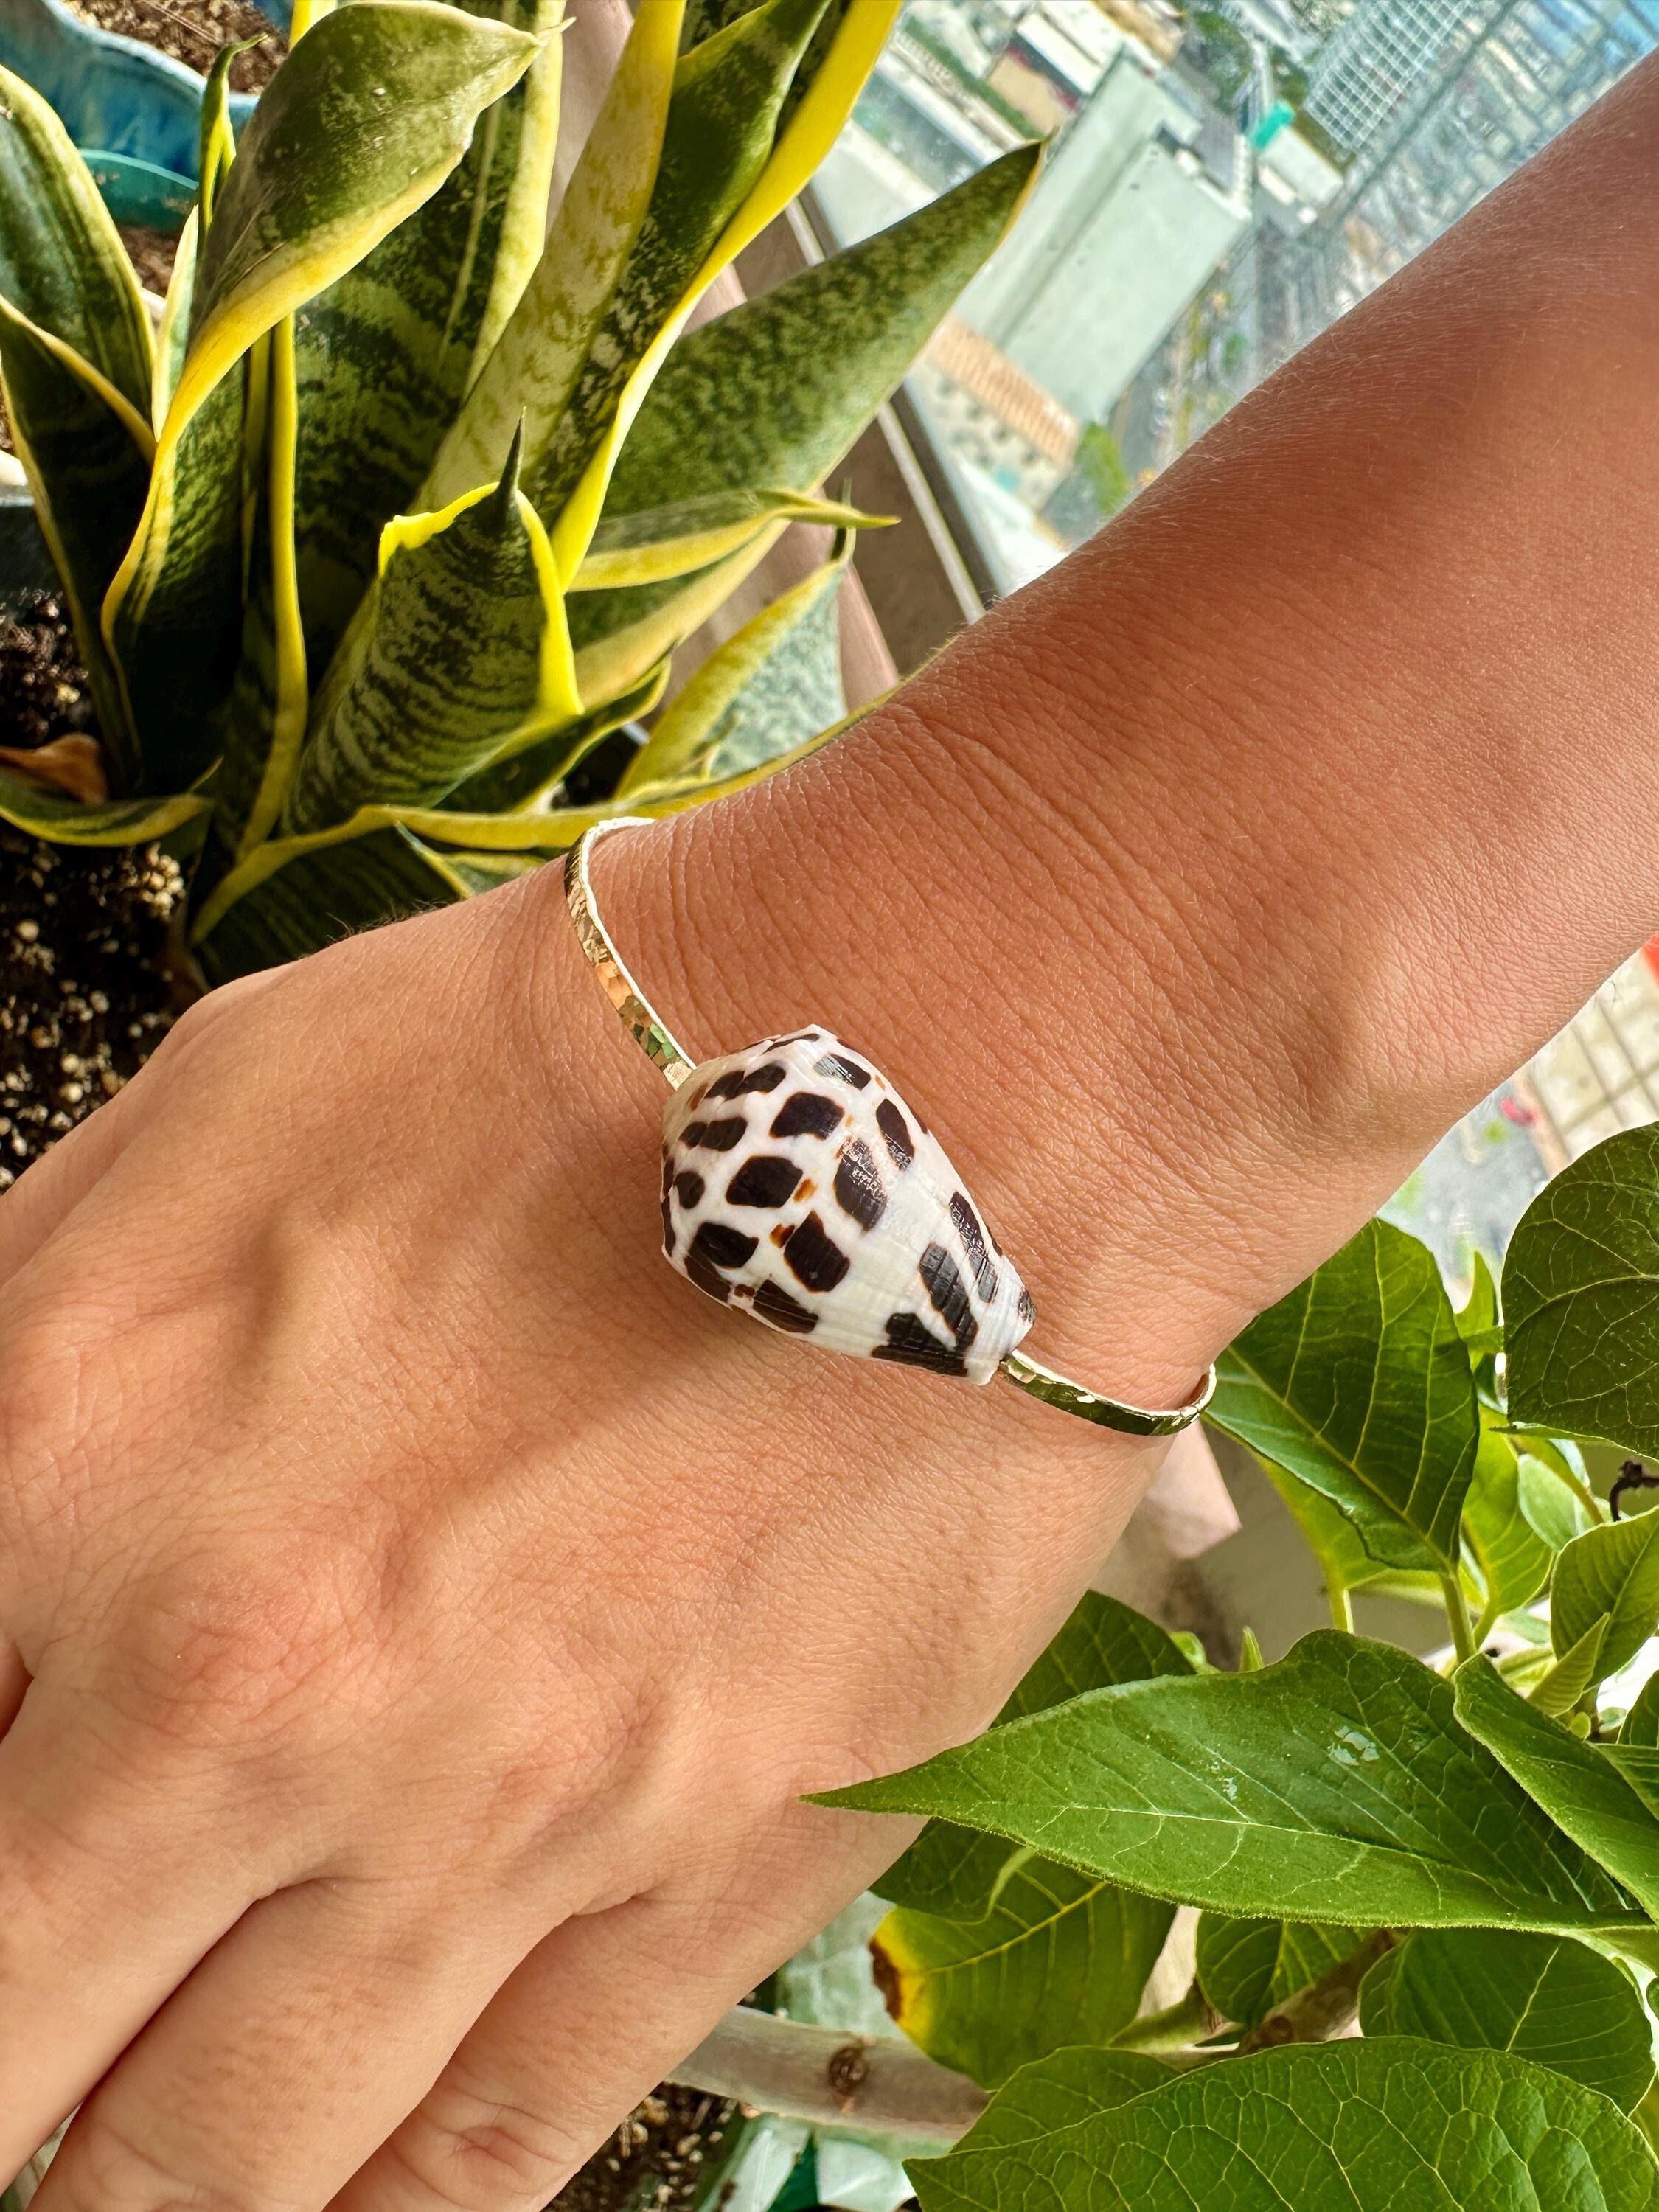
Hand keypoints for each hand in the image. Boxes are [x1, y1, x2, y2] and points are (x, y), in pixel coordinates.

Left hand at [0, 848, 1172, 2211]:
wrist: (945, 1062)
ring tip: (148, 2135)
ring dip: (147, 2172)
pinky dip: (394, 2197)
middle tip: (34, 2030)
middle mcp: (256, 1682)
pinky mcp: (714, 1858)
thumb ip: (21, 1354)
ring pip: (219, 2170)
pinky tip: (362, 2178)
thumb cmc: (582, 1055)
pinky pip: (501, 2143)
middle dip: (3, 2063)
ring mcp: (496, 1804)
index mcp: (74, 1462)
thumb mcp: (199, 1124)